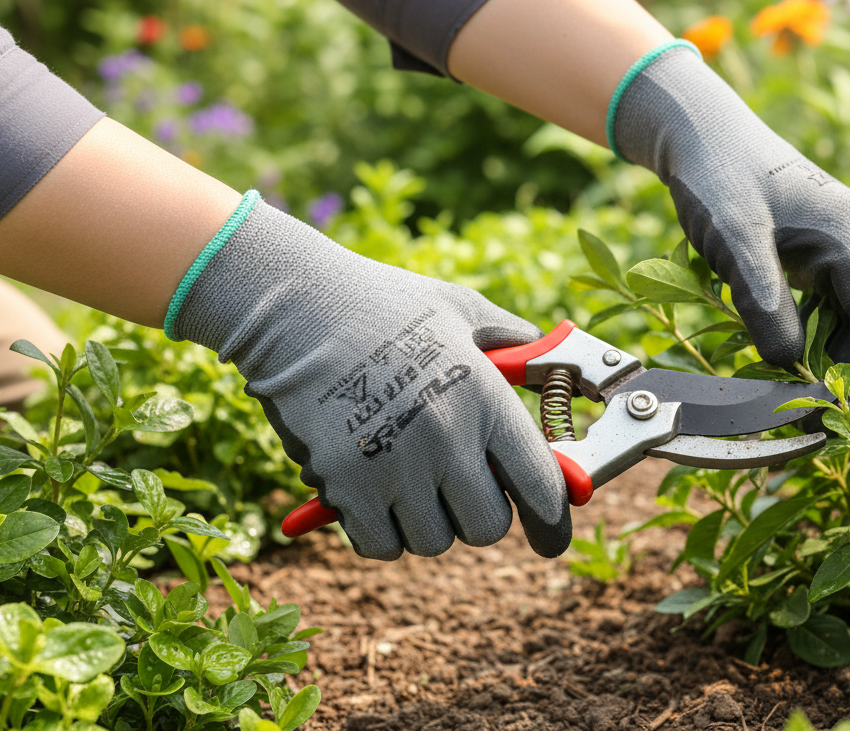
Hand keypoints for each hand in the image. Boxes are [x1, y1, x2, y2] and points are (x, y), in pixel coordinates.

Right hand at [172, 200, 570, 558]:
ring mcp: (394, 468)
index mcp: (486, 399)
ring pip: (433, 542)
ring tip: (407, 476)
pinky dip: (380, 531)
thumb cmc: (383, 305)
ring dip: (426, 522)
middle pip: (488, 528)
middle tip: (457, 487)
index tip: (550, 540)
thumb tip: (554, 368)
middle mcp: (447, 440)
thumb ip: (516, 346)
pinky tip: (374, 492)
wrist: (296, 307)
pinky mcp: (344, 487)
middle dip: (478, 515)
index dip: (552, 523)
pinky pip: (380, 545)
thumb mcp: (463, 311)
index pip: (540, 487)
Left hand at [612, 45, 849, 417]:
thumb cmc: (718, 175)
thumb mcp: (736, 239)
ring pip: (847, 319)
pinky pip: (824, 308)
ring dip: (828, 359)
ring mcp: (837, 248)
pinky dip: (809, 338)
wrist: (699, 134)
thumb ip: (763, 301)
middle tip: (823, 422)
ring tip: (801, 403)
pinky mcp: (815, 256)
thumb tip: (789, 365)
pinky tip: (788, 364)